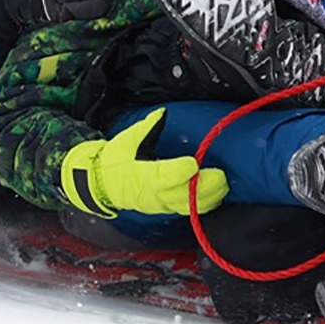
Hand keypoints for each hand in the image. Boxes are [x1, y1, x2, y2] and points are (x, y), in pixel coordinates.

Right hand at [59, 110, 229, 216]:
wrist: (101, 186)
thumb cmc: (114, 162)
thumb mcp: (126, 140)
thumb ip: (147, 127)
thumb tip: (162, 113)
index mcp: (143, 175)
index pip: (166, 176)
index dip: (182, 171)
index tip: (194, 162)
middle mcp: (155, 194)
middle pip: (184, 195)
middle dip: (206, 187)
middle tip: (222, 176)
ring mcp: (161, 204)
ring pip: (190, 206)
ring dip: (209, 198)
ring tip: (223, 186)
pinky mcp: (166, 209)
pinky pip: (187, 210)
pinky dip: (203, 204)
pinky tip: (216, 195)